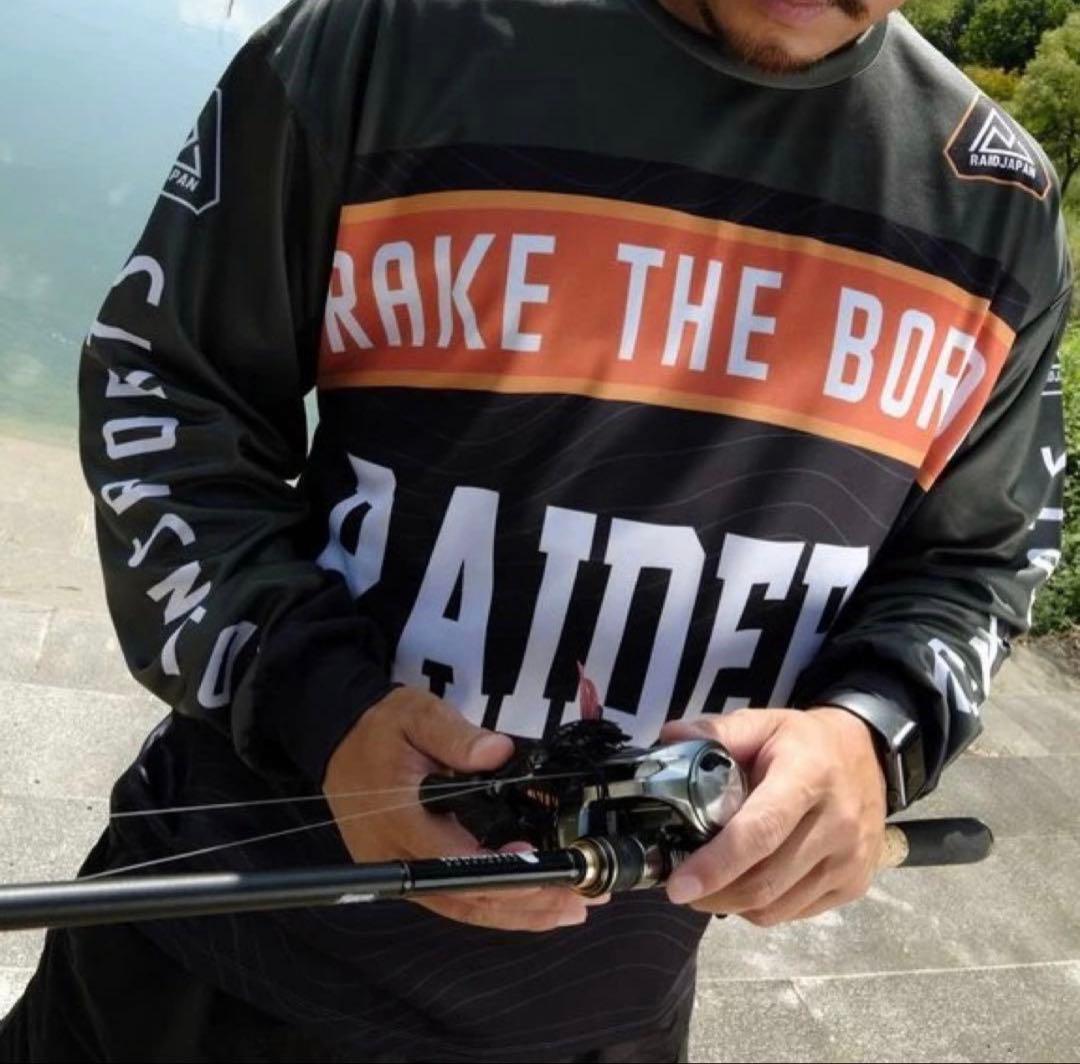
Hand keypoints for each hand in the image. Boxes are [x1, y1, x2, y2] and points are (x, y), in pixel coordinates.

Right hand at [323, 686, 601, 931]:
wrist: (339, 739)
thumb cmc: (380, 728)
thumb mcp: (416, 715)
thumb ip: (456, 735)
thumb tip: (498, 752)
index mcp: (398, 819)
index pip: (449, 858)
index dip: (497, 870)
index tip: (540, 864)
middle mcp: (395, 857)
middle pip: (462, 898)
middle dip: (524, 903)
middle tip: (578, 900)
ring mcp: (399, 871)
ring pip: (460, 908)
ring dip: (516, 913)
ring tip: (567, 910)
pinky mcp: (407, 872)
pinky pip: (452, 899)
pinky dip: (493, 906)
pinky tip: (530, 906)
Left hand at [660, 707, 886, 925]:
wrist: (868, 753)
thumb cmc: (804, 741)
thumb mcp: (763, 722)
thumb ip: (716, 732)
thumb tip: (670, 739)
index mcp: (808, 777)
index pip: (760, 831)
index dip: (716, 863)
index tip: (678, 885)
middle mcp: (836, 824)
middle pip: (765, 880)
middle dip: (713, 892)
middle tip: (680, 887)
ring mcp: (850, 859)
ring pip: (777, 905)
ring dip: (733, 904)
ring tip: (709, 885)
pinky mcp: (855, 884)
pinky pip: (796, 913)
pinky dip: (762, 909)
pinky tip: (746, 884)